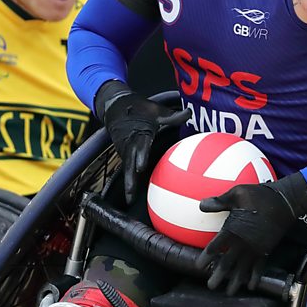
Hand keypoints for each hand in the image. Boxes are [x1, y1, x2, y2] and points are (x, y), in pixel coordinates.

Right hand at [95, 80, 190, 201]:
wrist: (116, 107)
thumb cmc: (138, 109)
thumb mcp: (156, 110)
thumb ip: (172, 116)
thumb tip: (190, 114)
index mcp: (138, 133)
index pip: (140, 146)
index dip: (140, 157)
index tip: (141, 167)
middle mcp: (129, 145)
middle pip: (130, 164)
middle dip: (130, 179)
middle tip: (130, 194)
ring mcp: (125, 151)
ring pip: (127, 169)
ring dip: (128, 183)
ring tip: (129, 199)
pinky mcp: (125, 155)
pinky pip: (128, 168)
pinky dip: (130, 180)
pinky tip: (133, 193)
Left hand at [195, 173, 306, 294]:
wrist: (285, 202)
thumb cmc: (259, 196)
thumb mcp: (237, 194)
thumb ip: (219, 202)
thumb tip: (201, 205)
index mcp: (233, 230)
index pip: (215, 246)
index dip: (206, 257)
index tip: (198, 266)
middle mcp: (243, 243)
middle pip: (227, 263)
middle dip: (218, 276)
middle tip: (211, 287)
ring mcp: (256, 248)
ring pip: (243, 269)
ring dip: (235, 281)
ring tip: (229, 292)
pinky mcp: (266, 250)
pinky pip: (260, 267)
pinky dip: (256, 277)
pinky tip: (252, 286)